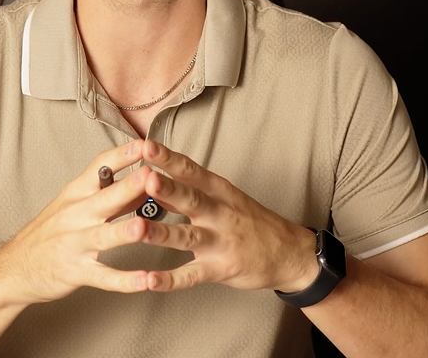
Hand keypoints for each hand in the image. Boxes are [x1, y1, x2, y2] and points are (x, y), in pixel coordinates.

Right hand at [0, 140, 156, 305]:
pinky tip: (145, 281)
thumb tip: (145, 183)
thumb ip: (110, 195)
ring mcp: (74, 244)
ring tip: (144, 228)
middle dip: (129, 186)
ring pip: (102, 236)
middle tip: (151, 175)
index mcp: (76, 194)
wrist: (12, 269)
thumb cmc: (48, 234)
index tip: (145, 144)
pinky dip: (124, 281)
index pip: (99, 167)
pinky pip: (103, 277)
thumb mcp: (73, 206)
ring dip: (124, 232)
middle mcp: (75, 216)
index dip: (122, 155)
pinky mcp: (75, 272)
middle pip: (105, 198)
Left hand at [135, 139, 318, 292]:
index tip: (147, 145)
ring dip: (161, 233)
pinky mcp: (220, 269)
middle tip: (145, 177)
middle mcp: (220, 214)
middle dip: (167, 189)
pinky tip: (149, 281)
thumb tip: (154, 180)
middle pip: (190, 199)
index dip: (169, 158)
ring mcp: (220, 243)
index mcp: (220, 192)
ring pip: (186, 237)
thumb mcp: (226, 199)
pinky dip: (170, 280)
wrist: (291, 253)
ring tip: (136, 229)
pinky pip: (191, 276)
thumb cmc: (253, 222)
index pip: (192, 171)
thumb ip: (188, 192)